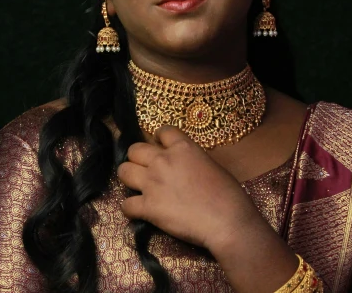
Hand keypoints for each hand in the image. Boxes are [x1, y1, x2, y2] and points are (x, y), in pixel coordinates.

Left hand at [117, 126, 262, 250]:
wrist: (226, 221)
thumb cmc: (228, 194)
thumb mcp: (211, 165)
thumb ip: (192, 160)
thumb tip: (184, 167)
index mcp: (183, 147)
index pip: (162, 131)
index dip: (160, 140)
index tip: (162, 148)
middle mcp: (163, 160)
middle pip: (134, 149)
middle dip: (138, 158)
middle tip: (146, 169)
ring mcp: (152, 183)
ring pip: (123, 171)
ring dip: (129, 178)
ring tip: (138, 187)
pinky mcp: (147, 207)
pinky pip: (125, 204)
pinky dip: (131, 209)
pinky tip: (140, 211)